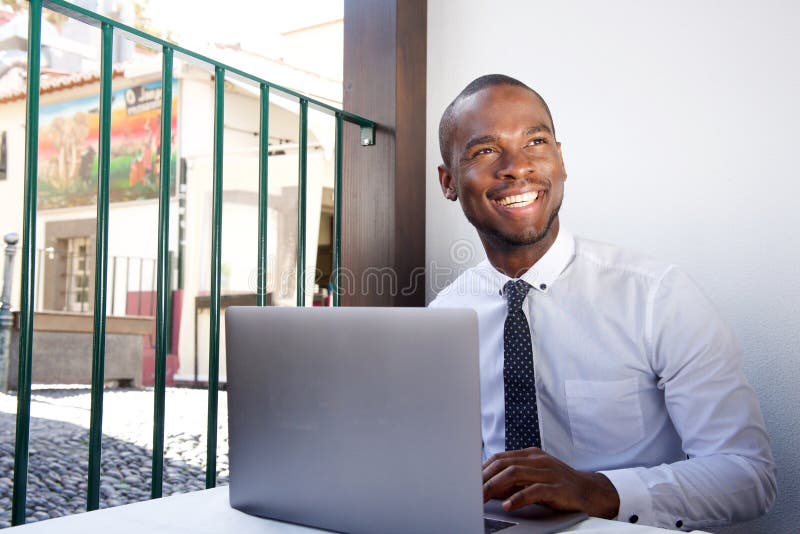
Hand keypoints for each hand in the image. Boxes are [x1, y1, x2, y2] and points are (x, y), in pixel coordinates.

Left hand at [482, 447, 619, 518]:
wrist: (592, 492)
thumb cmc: (559, 486)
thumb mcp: (534, 479)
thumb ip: (513, 481)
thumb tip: (487, 489)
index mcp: (531, 455)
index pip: (500, 458)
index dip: (482, 469)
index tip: (467, 481)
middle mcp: (539, 460)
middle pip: (504, 464)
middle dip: (484, 478)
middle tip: (469, 491)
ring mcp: (549, 472)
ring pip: (515, 474)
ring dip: (494, 487)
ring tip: (481, 498)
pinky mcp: (558, 488)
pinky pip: (534, 491)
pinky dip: (518, 498)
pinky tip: (508, 505)